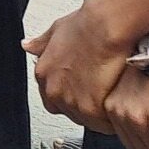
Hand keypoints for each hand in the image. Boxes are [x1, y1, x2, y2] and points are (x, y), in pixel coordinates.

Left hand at [25, 2, 134, 133]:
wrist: (106, 27)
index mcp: (44, 73)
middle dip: (85, 105)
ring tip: (113, 95)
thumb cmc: (87, 25)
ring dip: (100, 114)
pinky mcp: (91, 110)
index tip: (83, 90)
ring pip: (87, 120)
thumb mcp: (57, 29)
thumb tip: (27, 45)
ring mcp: (71, 102)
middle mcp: (54, 90)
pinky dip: (112, 118)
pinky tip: (120, 103)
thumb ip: (42, 43)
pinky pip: (103, 124)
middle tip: (101, 92)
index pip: (52, 98)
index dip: (70, 94)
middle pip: (69, 112)